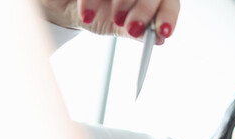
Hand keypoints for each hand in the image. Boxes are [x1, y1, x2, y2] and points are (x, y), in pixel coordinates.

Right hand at [40, 0, 178, 44]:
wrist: (65, 5)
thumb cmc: (96, 14)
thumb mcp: (117, 27)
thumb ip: (137, 32)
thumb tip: (159, 39)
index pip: (168, 1)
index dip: (168, 15)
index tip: (163, 32)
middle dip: (145, 11)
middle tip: (132, 28)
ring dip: (123, 3)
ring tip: (114, 19)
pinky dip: (91, 2)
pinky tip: (88, 15)